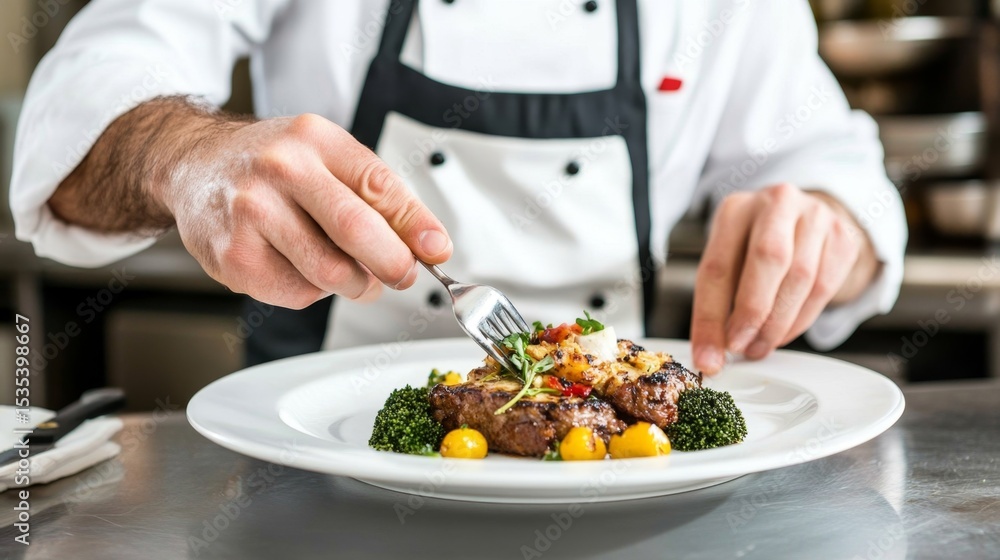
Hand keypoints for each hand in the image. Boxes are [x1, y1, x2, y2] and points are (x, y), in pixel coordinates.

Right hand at [161, 113, 452, 308]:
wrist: (193, 166)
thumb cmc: (272, 165)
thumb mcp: (327, 157)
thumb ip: (380, 196)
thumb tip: (429, 245)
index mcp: (314, 140)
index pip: (379, 186)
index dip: (416, 225)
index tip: (437, 250)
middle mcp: (279, 170)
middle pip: (355, 231)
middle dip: (392, 263)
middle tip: (402, 275)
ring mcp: (250, 214)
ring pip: (330, 272)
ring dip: (356, 284)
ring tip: (353, 273)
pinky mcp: (234, 258)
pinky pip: (298, 293)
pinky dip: (313, 290)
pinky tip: (301, 266)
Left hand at [690, 184, 879, 374]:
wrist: (801, 220)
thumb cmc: (753, 246)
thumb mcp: (727, 262)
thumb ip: (716, 304)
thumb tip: (710, 356)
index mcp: (736, 209)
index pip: (718, 266)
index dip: (711, 317)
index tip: (709, 355)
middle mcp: (777, 203)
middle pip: (769, 258)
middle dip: (753, 313)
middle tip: (742, 348)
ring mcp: (816, 217)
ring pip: (801, 277)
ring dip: (778, 324)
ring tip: (760, 346)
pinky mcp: (842, 238)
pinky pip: (824, 288)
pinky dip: (801, 319)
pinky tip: (784, 332)